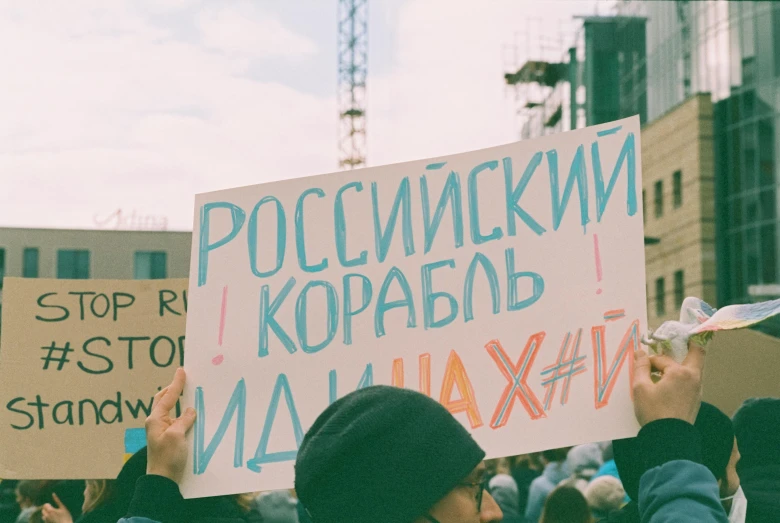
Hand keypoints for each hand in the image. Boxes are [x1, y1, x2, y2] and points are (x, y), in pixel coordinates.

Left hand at [41, 494, 72, 522]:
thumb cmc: (66, 516)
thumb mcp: (63, 507)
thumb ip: (57, 500)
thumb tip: (53, 493)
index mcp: (50, 510)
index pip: (45, 505)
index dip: (48, 504)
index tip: (53, 506)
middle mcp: (46, 515)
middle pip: (43, 510)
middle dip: (47, 509)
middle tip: (53, 509)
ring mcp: (46, 520)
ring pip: (43, 515)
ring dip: (46, 513)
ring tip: (53, 514)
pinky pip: (44, 519)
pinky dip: (47, 518)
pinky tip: (53, 518)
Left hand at [145, 367, 196, 482]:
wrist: (163, 480)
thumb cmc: (167, 458)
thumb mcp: (176, 436)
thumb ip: (183, 420)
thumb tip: (190, 411)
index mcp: (156, 419)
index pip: (168, 397)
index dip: (176, 383)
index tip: (181, 370)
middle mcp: (157, 423)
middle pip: (164, 401)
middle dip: (172, 390)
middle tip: (182, 380)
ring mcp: (163, 431)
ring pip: (171, 410)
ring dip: (179, 402)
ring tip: (189, 394)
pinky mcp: (170, 439)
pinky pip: (177, 421)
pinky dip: (184, 415)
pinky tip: (192, 415)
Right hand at [632, 342, 704, 425]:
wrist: (669, 439)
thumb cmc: (654, 411)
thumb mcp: (640, 388)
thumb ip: (640, 367)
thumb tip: (640, 353)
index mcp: (680, 372)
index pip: (662, 359)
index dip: (650, 360)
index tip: (641, 365)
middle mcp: (693, 378)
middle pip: (696, 353)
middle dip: (687, 346)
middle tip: (677, 343)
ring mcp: (697, 389)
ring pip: (694, 368)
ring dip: (682, 364)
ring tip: (666, 368)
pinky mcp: (696, 400)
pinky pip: (691, 381)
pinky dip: (682, 377)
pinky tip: (669, 385)